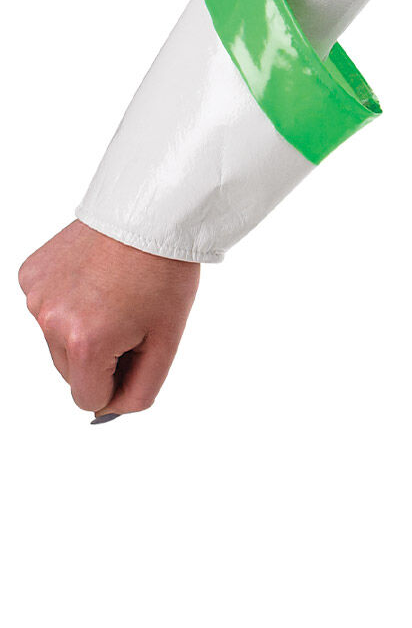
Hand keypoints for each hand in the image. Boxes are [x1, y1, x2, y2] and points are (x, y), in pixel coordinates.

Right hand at [18, 222, 200, 416]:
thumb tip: (110, 411)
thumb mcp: (166, 344)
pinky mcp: (30, 274)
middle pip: (71, 372)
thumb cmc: (164, 277)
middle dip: (102, 359)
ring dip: (83, 332)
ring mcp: (36, 296)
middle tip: (131, 322)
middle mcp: (50, 321)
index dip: (117, 385)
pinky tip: (94, 280)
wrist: (149, 215)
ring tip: (114, 298)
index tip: (136, 357)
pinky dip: (69, 303)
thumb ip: (139, 390)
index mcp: (85, 344)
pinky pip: (48, 309)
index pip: (88, 398)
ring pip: (57, 342)